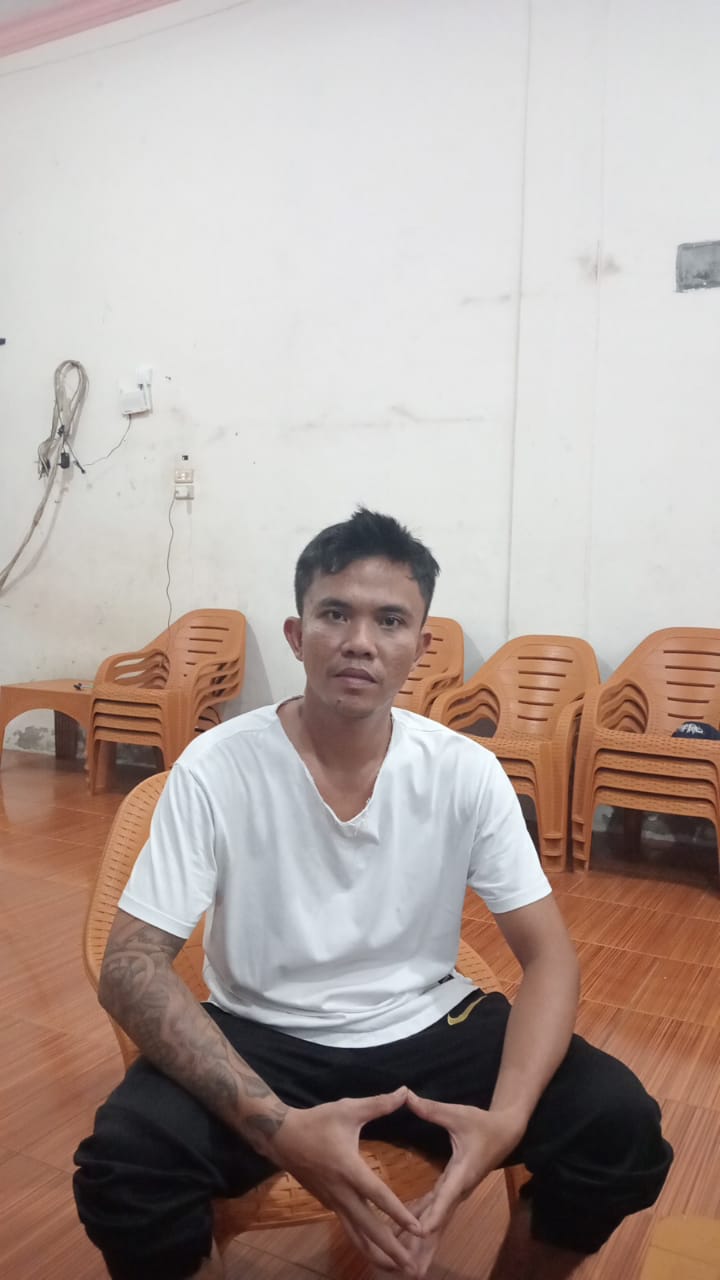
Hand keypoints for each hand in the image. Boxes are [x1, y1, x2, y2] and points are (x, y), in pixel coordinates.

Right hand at [264, 1088, 424, 1273]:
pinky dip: (364, 1242)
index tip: (418, 1229)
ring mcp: (333, 1202)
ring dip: (376, 1253)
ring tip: (396, 1269)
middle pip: (368, 1228)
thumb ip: (379, 1104)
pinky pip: (349, 1228)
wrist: (281, 1137)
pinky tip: (377, 1251)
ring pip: (356, 1235)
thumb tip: (406, 1092)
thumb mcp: (348, 1109)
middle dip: (391, 1249)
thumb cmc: (317, 1121)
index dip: (399, 1213)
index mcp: (349, 1168)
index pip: (378, 1196)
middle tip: (412, 1267)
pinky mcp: (328, 1205)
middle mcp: (341, 1192)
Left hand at [385, 1092, 526, 1277]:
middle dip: (425, 1246)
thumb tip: (406, 1095)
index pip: (446, 1196)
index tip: (420, 1233)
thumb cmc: (481, 1123)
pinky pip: (435, 1214)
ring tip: (403, 1266)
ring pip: (437, 1223)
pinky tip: (403, 1238)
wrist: (505, 1133)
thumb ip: (431, 1109)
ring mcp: (456, 1194)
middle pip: (440, 1221)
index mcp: (461, 1172)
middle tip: (408, 1269)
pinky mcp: (452, 1192)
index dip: (434, 1213)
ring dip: (421, 1244)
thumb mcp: (457, 1114)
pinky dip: (420, 1226)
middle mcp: (459, 1189)